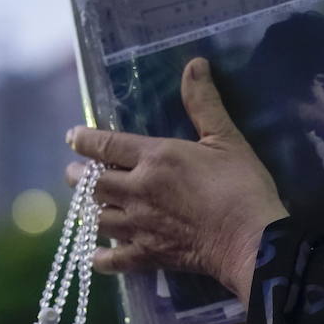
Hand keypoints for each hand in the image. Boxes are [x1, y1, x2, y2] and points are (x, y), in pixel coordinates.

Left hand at [67, 57, 287, 305]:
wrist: (251, 239)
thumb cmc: (241, 185)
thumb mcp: (226, 138)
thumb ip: (204, 103)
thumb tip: (194, 63)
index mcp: (154, 158)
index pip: (105, 145)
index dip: (83, 140)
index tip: (72, 137)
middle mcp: (137, 190)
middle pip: (91, 183)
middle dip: (79, 176)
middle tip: (76, 173)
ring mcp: (138, 225)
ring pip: (95, 217)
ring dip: (87, 209)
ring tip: (88, 205)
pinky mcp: (147, 255)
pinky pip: (112, 260)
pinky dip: (100, 257)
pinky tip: (97, 254)